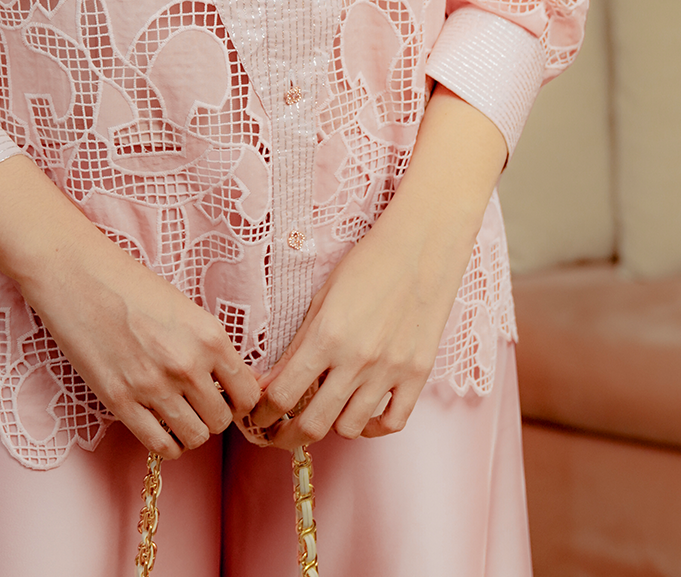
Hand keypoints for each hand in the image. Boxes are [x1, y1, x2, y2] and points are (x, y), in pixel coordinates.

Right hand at [19, 228, 260, 459]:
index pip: (248, 396)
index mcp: (209, 336)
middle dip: (212, 415)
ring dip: (190, 430)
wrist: (78, 276)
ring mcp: (154, 386)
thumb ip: (209, 346)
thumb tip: (230, 383)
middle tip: (197, 403)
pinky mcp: (121, 402)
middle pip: (221, 421)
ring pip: (195, 438)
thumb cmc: (131, 285)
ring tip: (178, 414)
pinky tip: (159, 425)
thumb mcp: (185, 308)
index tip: (226, 397)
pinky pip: (160, 446)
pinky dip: (166, 443)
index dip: (239, 401)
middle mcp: (187, 365)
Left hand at [246, 87, 507, 450]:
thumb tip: (269, 383)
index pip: (282, 396)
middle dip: (287, 435)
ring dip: (330, 427)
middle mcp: (357, 360)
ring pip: (349, 429)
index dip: (263, 412)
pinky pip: (392, 423)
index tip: (257, 416)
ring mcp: (390, 371)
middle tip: (279, 434)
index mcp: (326, 336)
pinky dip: (372, 427)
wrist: (423, 244)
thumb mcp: (323, 296)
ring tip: (321, 415)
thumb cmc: (368, 261)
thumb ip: (298, 344)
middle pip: (312, 424)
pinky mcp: (417, 375)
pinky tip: (361, 415)